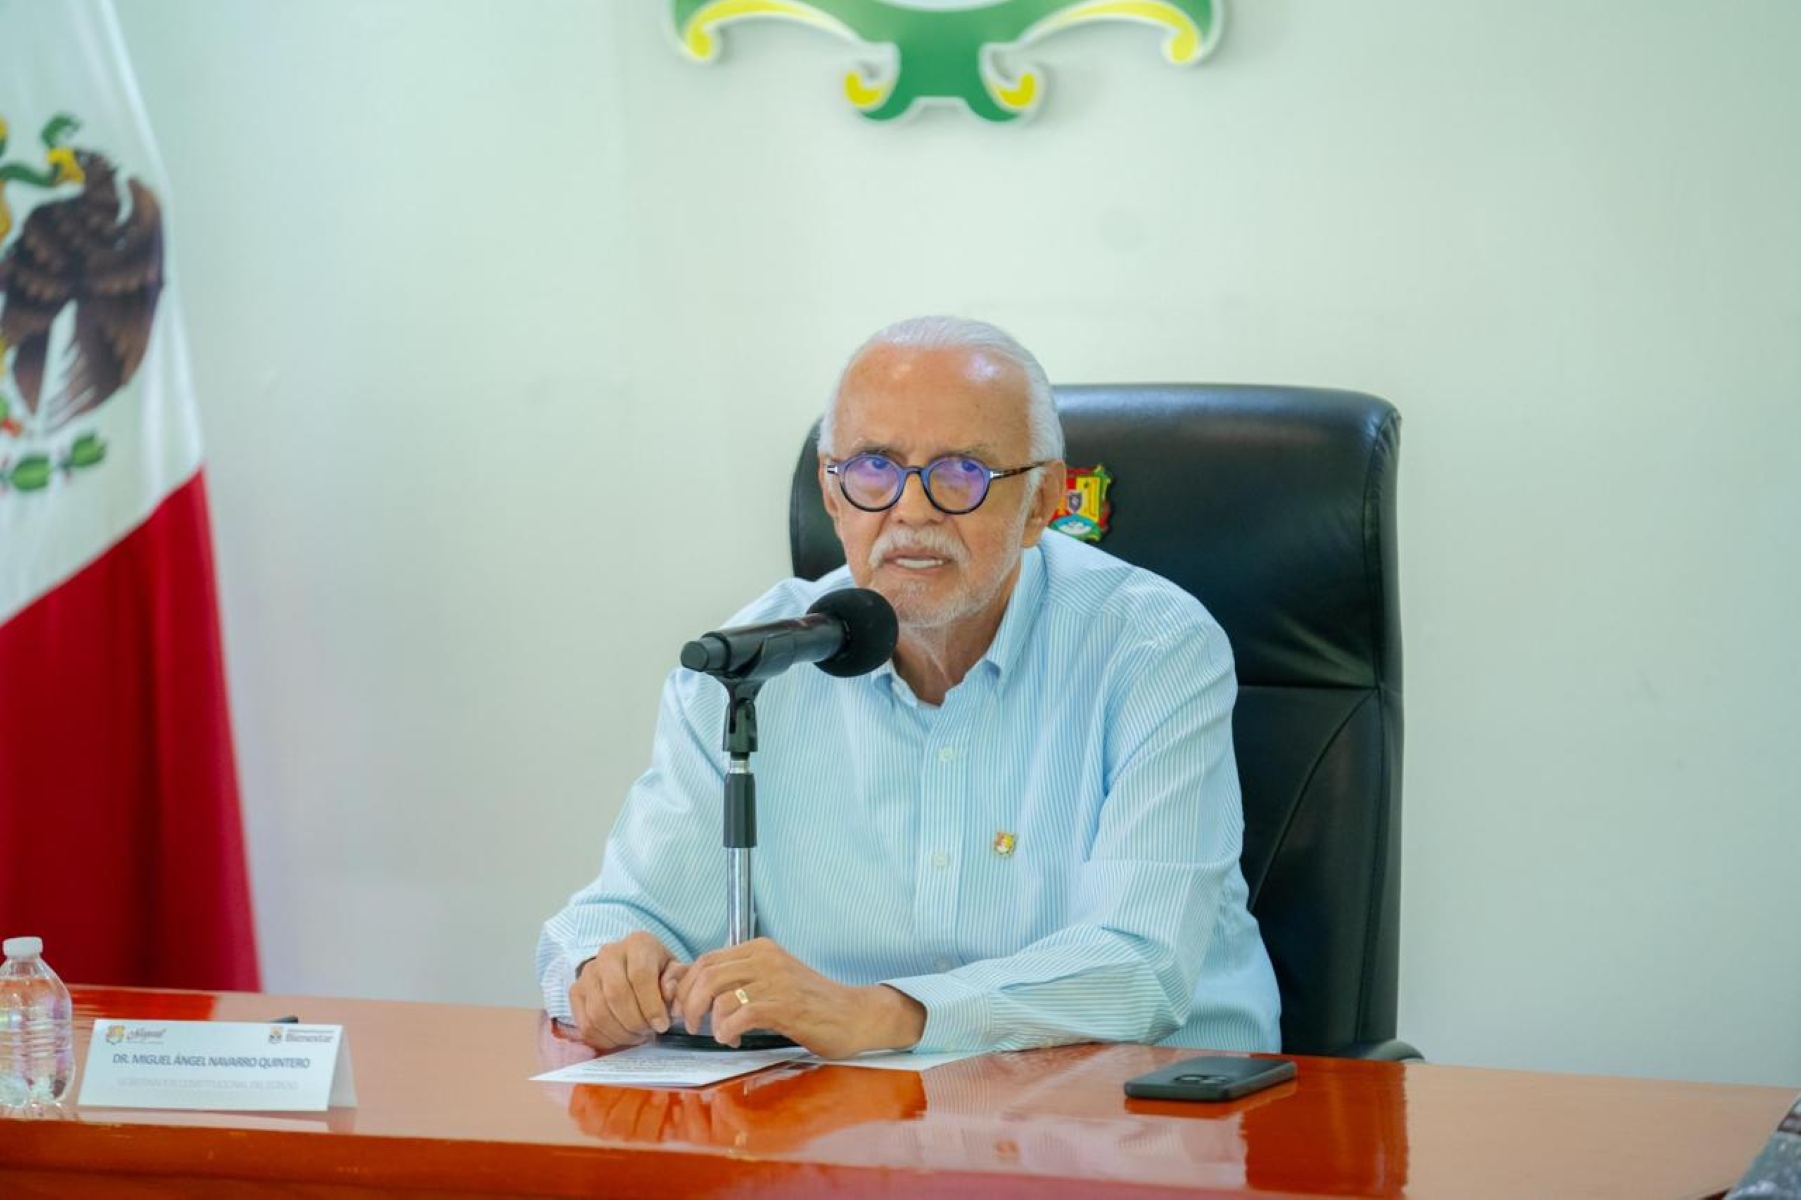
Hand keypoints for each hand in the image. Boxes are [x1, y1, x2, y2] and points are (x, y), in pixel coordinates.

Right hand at [567, 931, 679, 1049]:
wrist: (631, 966)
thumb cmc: (657, 972)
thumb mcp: (674, 972)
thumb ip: (677, 982)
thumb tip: (669, 994)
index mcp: (638, 944)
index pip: (640, 975)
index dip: (651, 1006)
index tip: (662, 1025)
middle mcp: (609, 954)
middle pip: (616, 995)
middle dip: (635, 1022)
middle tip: (648, 1033)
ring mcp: (588, 972)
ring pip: (598, 1012)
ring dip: (620, 1033)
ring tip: (637, 1036)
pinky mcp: (576, 991)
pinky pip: (585, 1024)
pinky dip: (604, 1039)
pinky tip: (620, 1038)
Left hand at [674, 937, 925, 1059]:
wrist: (855, 1016)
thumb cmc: (814, 1004)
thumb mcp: (775, 981)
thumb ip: (744, 980)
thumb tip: (700, 993)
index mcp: (761, 949)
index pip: (707, 959)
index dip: (686, 985)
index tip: (682, 1007)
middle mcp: (766, 957)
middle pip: (707, 974)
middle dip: (689, 1002)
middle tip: (690, 1024)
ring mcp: (776, 980)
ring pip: (719, 994)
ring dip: (709, 1020)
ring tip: (718, 1034)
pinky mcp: (784, 1005)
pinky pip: (739, 1015)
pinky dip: (727, 1030)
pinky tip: (733, 1039)